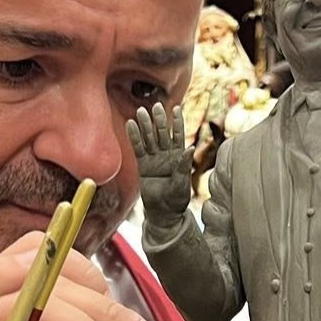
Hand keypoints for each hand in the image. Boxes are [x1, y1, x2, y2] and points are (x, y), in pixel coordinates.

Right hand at [128, 104, 194, 231]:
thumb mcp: (182, 184)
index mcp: (179, 157)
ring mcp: (154, 159)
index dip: (178, 122)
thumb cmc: (176, 201)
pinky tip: (131, 124)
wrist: (163, 214)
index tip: (176, 107)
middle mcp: (166, 155)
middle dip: (159, 120)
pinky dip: (134, 137)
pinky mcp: (143, 166)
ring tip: (141, 112)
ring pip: (149, 139)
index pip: (179, 135)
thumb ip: (183, 166)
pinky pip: (138, 149)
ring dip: (145, 126)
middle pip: (162, 133)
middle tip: (155, 107)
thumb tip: (189, 148)